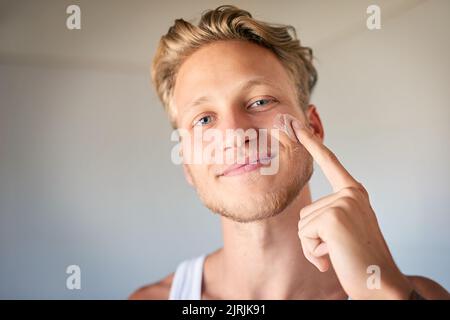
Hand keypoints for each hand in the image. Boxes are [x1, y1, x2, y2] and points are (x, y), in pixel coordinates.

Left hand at [290, 118, 412, 298]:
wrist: (379, 282)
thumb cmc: (359, 259)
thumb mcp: (344, 230)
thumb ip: (329, 215)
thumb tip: (309, 221)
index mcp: (353, 193)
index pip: (329, 163)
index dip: (312, 143)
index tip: (297, 125)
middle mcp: (350, 194)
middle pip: (305, 211)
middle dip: (313, 237)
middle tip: (337, 249)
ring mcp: (343, 203)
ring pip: (302, 225)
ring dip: (313, 246)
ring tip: (337, 254)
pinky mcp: (333, 217)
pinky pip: (305, 235)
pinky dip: (314, 253)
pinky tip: (334, 258)